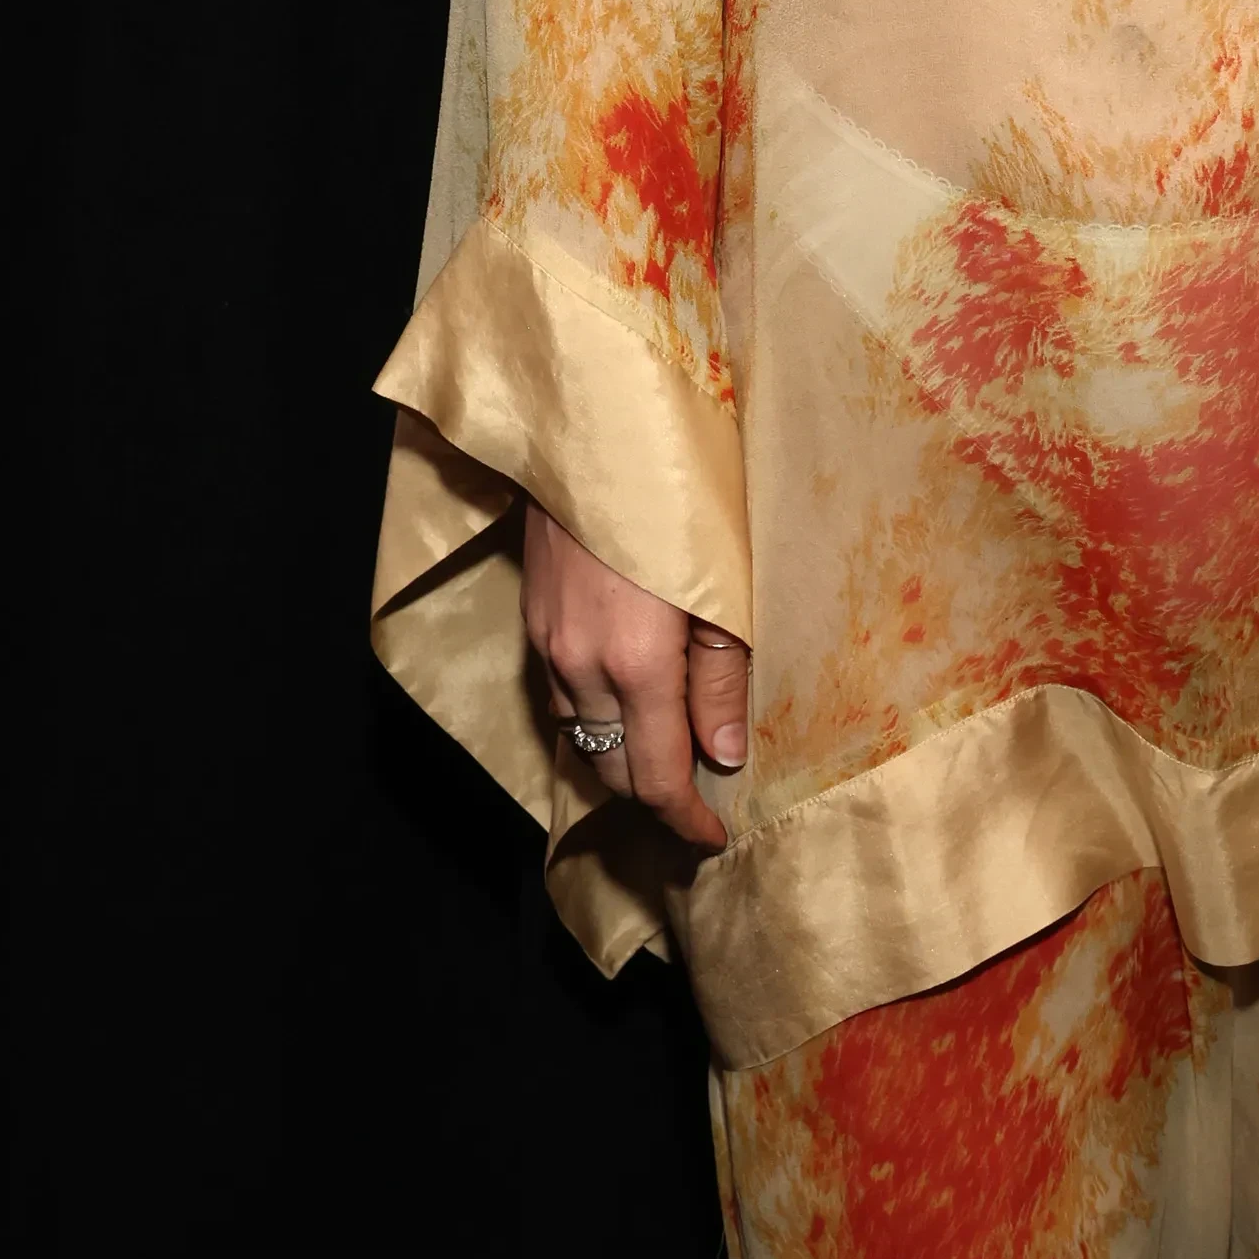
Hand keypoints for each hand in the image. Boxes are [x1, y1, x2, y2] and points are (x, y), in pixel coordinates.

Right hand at [519, 500, 750, 852]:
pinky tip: (627, 698)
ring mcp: (546, 639)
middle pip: (610, 768)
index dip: (684, 820)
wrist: (600, 419)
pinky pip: (560, 692)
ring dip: (621, 754)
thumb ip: (722, 675)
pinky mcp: (532, 614)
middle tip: (698, 800)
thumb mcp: (726, 583)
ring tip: (668, 751)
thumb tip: (724, 755)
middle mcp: (579, 663)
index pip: (655, 777)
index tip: (713, 839)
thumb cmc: (684, 490)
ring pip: (580, 731)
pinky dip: (594, 713)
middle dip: (652, 796)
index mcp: (636, 661)